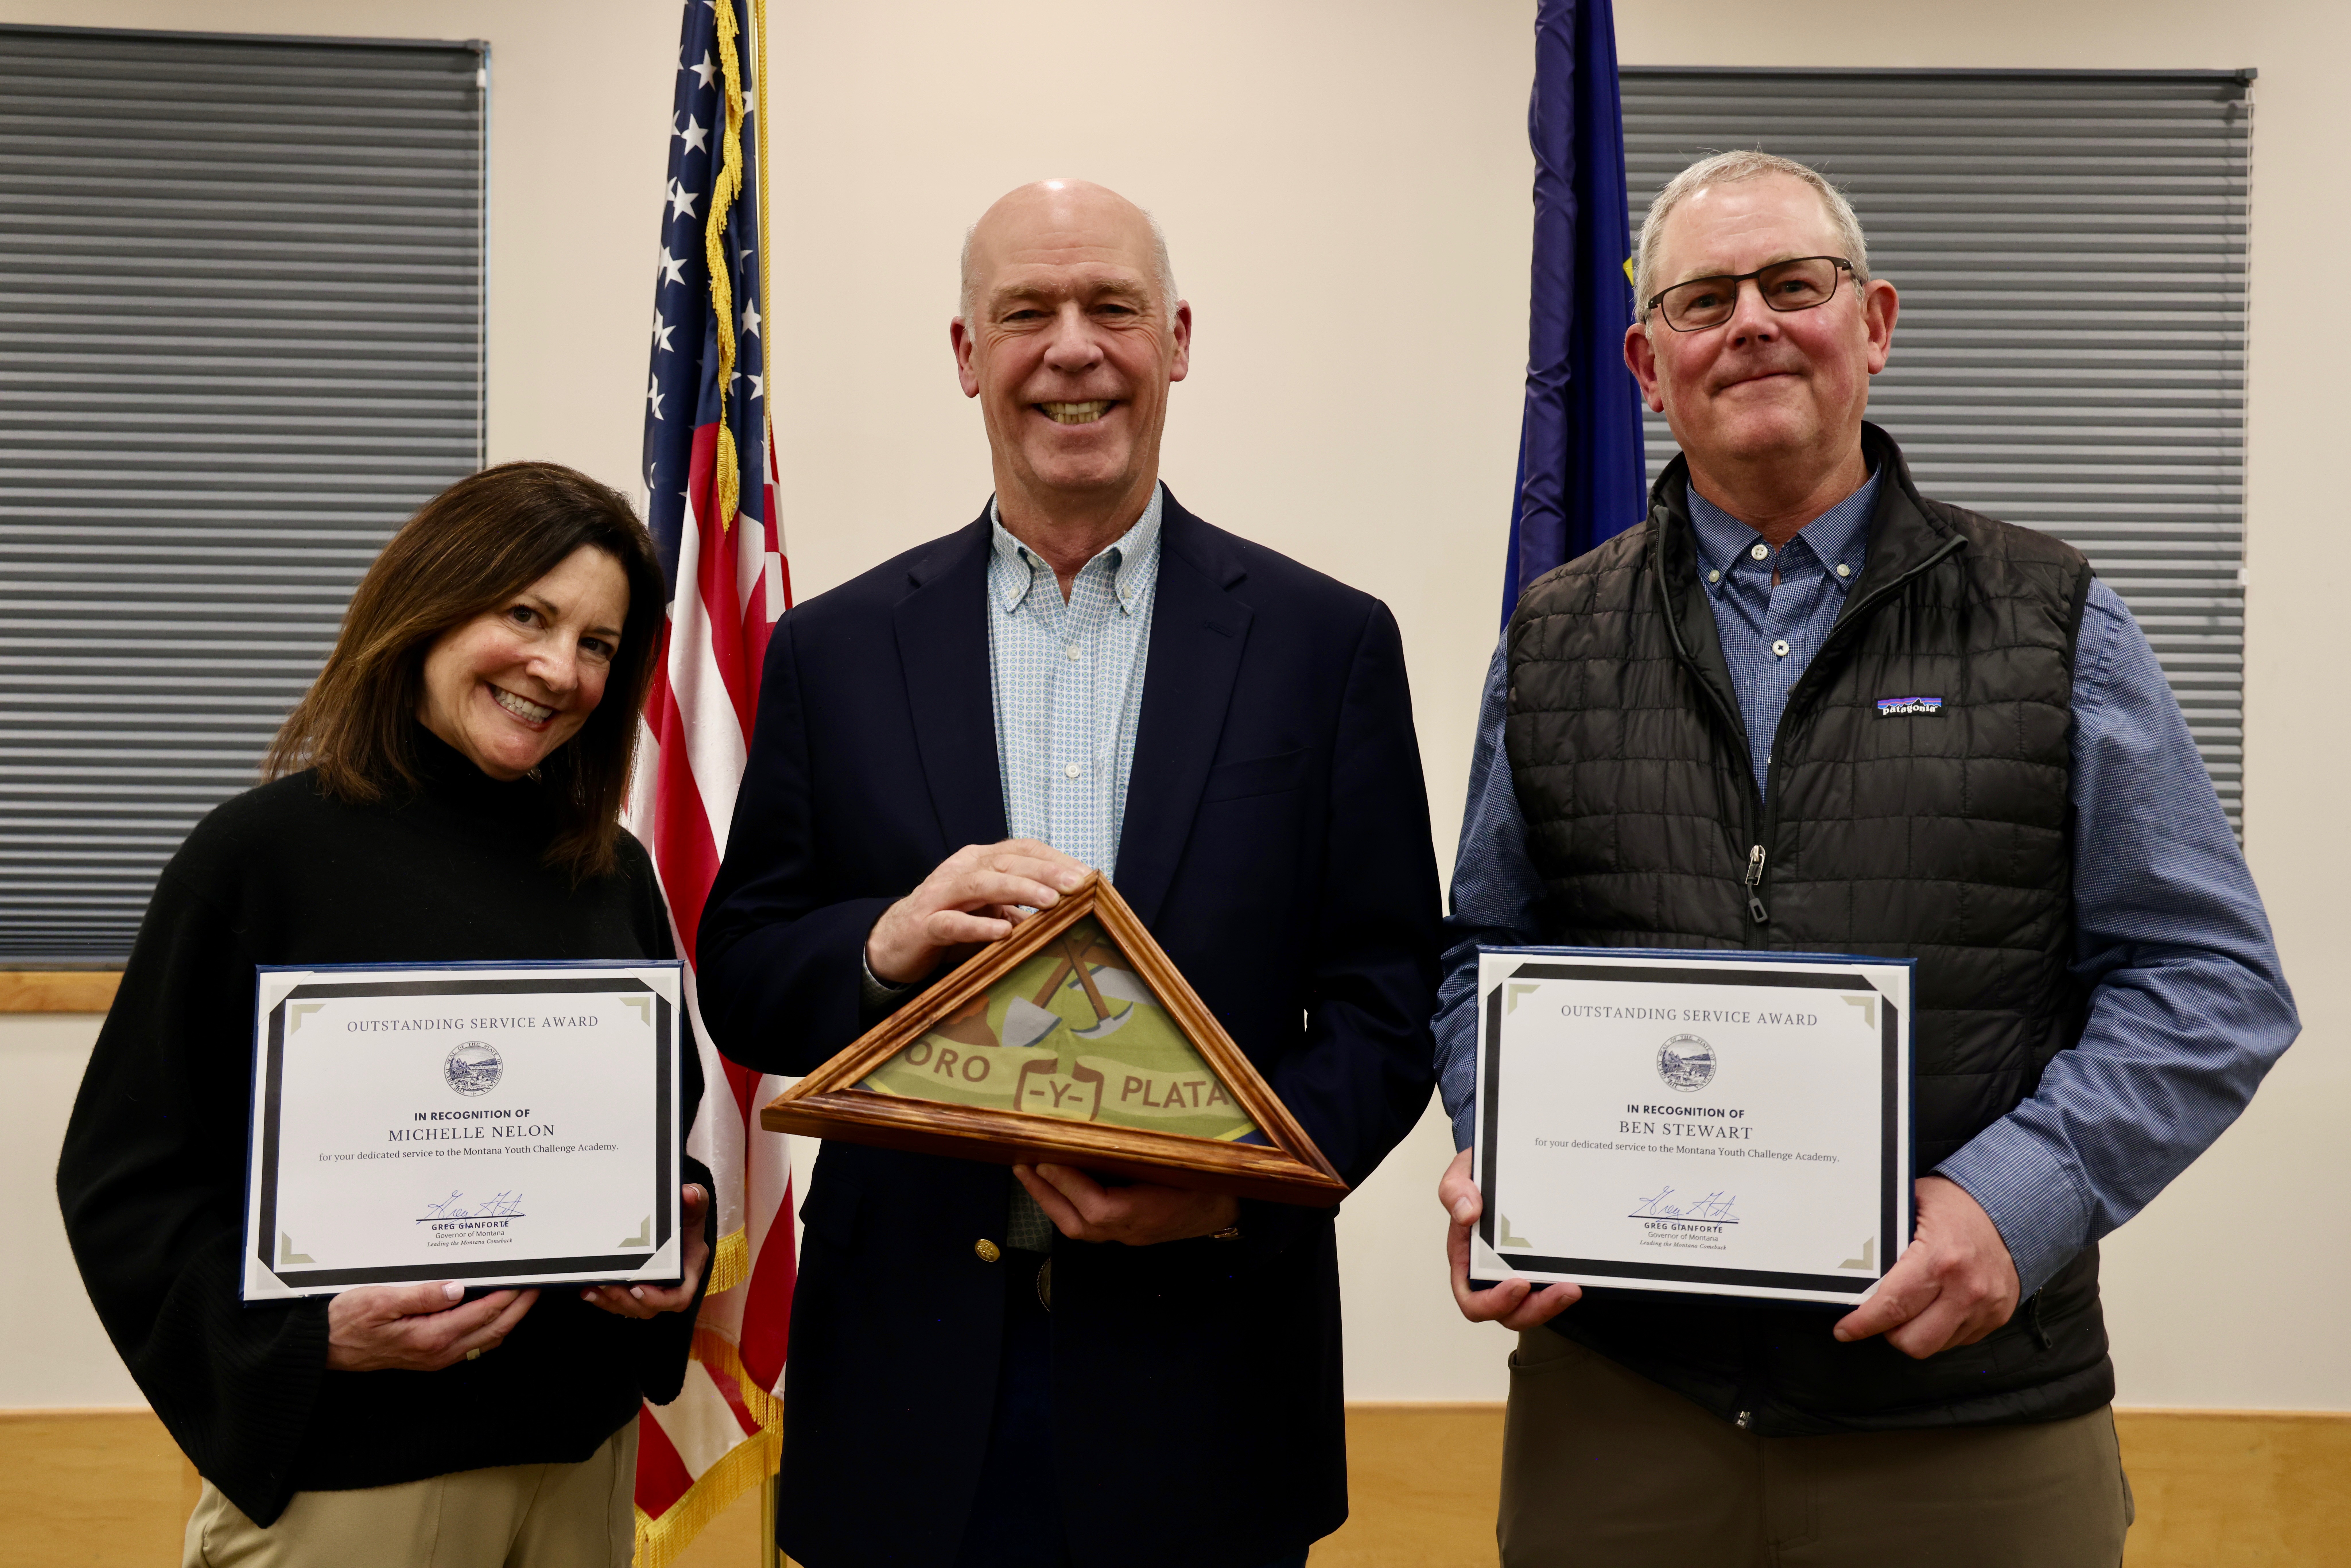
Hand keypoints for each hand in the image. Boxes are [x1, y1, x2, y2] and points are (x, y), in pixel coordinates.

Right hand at [325, 1281, 538, 1371]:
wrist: (323, 1346)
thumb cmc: (347, 1321)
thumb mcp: (381, 1300)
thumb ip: (422, 1295)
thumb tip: (457, 1289)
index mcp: (430, 1337)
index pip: (484, 1314)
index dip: (510, 1297)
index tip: (527, 1280)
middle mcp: (437, 1353)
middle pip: (493, 1331)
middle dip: (518, 1309)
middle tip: (536, 1287)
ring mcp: (434, 1358)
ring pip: (485, 1340)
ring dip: (507, 1320)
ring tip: (522, 1297)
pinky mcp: (428, 1357)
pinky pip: (470, 1345)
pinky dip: (489, 1329)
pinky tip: (493, 1315)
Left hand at [581, 1183, 712, 1318]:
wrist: (676, 1218)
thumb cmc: (687, 1216)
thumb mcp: (696, 1205)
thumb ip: (697, 1199)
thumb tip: (688, 1193)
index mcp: (687, 1271)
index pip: (679, 1298)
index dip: (657, 1299)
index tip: (637, 1287)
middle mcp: (670, 1285)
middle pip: (650, 1308)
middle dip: (626, 1301)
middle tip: (608, 1285)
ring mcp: (651, 1288)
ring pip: (632, 1308)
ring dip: (612, 1301)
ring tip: (595, 1287)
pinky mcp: (635, 1286)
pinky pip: (619, 1302)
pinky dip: (603, 1299)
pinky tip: (588, 1290)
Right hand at [866, 839, 1091, 984]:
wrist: (893, 941)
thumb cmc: (948, 921)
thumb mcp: (989, 912)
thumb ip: (1019, 909)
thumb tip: (1064, 913)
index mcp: (979, 862)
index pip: (1021, 849)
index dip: (1054, 858)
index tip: (1087, 873)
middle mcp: (960, 870)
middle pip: (1006, 862)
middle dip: (1046, 871)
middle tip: (1078, 884)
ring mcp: (940, 896)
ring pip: (981, 885)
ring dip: (1018, 890)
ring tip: (1050, 900)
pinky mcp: (925, 925)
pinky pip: (953, 923)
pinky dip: (977, 926)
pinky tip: (1002, 932)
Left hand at [1014, 1163, 1238, 1245]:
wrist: (1229, 1209)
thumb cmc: (1209, 1179)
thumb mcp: (1183, 1162)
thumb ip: (1148, 1153)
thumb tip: (1102, 1130)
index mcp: (1148, 1214)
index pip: (1098, 1209)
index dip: (1069, 1185)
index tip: (1046, 1159)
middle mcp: (1133, 1231)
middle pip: (1078, 1225)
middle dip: (1046, 1195)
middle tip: (1023, 1165)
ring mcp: (1129, 1236)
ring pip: (1080, 1229)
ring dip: (1052, 1201)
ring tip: (1031, 1173)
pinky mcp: (1128, 1234)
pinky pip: (1090, 1226)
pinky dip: (1068, 1207)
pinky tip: (1058, 1186)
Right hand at [1440, 1147, 1579, 1329]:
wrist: (1506, 1167)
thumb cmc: (1480, 1177)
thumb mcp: (1462, 1174)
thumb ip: (1455, 1190)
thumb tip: (1467, 1214)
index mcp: (1466, 1259)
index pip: (1472, 1298)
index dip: (1494, 1301)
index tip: (1519, 1284)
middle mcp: (1491, 1274)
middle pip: (1509, 1313)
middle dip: (1535, 1309)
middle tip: (1562, 1291)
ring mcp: (1517, 1272)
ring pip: (1532, 1308)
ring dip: (1553, 1304)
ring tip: (1574, 1287)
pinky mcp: (1539, 1267)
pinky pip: (1548, 1290)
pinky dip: (1561, 1289)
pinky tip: (1580, 1276)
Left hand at [1833, 1175, 2020, 1357]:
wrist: (2010, 1211)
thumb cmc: (1957, 1207)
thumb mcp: (1913, 1206)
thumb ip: (1885, 1234)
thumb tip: (1852, 1259)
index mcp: (1940, 1259)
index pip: (1892, 1305)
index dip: (1864, 1323)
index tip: (1845, 1330)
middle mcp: (1965, 1289)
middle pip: (1913, 1341)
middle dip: (1889, 1333)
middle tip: (1880, 1316)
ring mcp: (1984, 1307)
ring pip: (1935, 1346)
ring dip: (1915, 1334)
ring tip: (1910, 1310)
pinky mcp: (1996, 1317)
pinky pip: (1958, 1341)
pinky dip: (1940, 1330)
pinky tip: (1935, 1307)